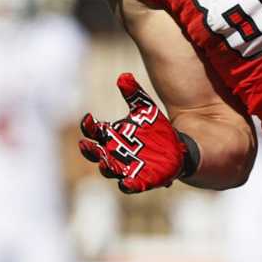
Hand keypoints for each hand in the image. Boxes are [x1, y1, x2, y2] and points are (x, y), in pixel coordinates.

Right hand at [78, 73, 194, 193]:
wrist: (176, 148)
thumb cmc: (154, 128)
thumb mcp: (145, 109)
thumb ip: (134, 94)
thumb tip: (124, 76)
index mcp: (111, 136)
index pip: (93, 131)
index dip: (88, 126)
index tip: (88, 118)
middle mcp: (114, 154)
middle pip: (96, 154)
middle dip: (90, 151)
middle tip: (85, 145)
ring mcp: (126, 168)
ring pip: (110, 171)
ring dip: (106, 168)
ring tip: (105, 164)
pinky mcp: (141, 180)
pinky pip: (131, 185)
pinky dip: (128, 185)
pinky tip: (126, 183)